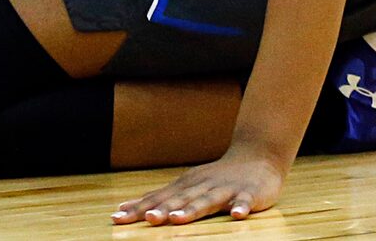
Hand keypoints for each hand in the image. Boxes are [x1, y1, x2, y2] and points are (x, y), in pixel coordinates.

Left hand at [111, 146, 284, 225]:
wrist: (257, 155)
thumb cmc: (217, 177)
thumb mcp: (189, 185)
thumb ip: (164, 198)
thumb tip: (130, 209)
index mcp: (187, 184)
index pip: (159, 198)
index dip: (139, 208)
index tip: (118, 218)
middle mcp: (203, 185)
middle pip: (180, 199)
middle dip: (163, 209)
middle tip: (148, 219)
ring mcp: (226, 189)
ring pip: (208, 200)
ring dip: (193, 210)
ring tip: (178, 219)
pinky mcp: (248, 193)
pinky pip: (245, 201)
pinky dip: (241, 207)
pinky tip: (237, 216)